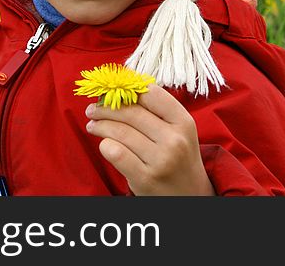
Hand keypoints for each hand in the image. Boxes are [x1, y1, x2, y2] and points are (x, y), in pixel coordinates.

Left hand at [85, 84, 214, 195]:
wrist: (190, 196)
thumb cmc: (179, 158)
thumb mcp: (180, 131)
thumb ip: (157, 111)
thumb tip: (123, 87)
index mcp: (184, 122)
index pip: (151, 93)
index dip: (128, 89)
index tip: (114, 91)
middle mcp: (174, 139)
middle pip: (131, 111)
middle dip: (106, 107)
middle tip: (93, 108)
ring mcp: (160, 160)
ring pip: (120, 132)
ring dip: (100, 125)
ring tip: (93, 125)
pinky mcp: (145, 179)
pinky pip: (116, 153)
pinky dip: (105, 145)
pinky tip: (104, 144)